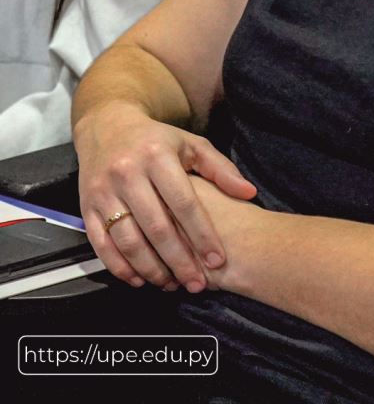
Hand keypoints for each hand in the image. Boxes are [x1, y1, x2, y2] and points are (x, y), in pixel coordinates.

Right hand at [75, 103, 256, 291]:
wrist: (107, 126)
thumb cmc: (157, 140)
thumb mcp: (191, 145)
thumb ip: (221, 169)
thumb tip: (249, 192)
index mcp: (157, 156)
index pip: (184, 202)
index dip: (202, 234)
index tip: (217, 259)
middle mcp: (127, 173)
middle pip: (156, 226)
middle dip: (179, 260)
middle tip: (195, 284)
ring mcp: (103, 192)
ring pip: (128, 240)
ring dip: (150, 268)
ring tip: (171, 284)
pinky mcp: (85, 207)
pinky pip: (101, 244)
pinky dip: (120, 267)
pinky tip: (139, 279)